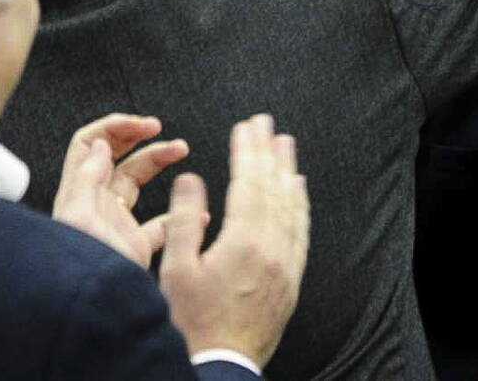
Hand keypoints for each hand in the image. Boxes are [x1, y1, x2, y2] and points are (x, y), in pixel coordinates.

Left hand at [52, 113, 189, 266]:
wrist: (94, 313)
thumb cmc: (81, 272)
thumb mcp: (78, 219)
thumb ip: (87, 179)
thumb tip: (100, 145)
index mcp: (80, 193)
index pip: (90, 144)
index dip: (115, 127)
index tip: (143, 125)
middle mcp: (97, 204)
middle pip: (116, 156)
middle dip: (140, 137)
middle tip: (160, 128)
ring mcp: (116, 224)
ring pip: (137, 181)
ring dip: (159, 161)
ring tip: (181, 149)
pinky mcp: (133, 246)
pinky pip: (157, 222)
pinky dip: (177, 213)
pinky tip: (194, 210)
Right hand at [159, 114, 307, 364]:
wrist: (220, 366)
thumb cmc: (193, 324)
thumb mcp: (176, 270)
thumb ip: (184, 220)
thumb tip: (190, 178)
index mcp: (243, 244)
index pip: (248, 184)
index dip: (247, 151)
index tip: (246, 126)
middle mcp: (271, 251)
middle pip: (273, 189)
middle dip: (269, 152)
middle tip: (267, 122)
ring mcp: (285, 267)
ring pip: (291, 208)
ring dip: (287, 172)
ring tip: (285, 145)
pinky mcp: (290, 282)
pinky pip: (301, 233)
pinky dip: (300, 207)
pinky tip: (298, 192)